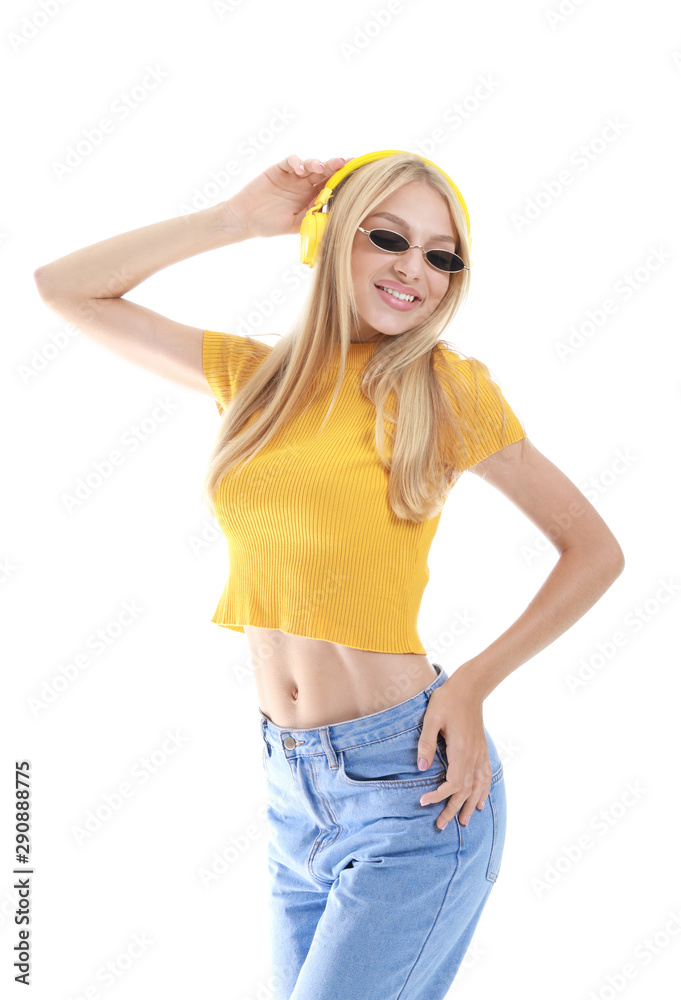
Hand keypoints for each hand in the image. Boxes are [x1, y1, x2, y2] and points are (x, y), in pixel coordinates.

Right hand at [226, 154, 352, 239]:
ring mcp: (292, 176)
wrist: (246, 220)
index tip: (357, 178)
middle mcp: (305, 184)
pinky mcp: (279, 169)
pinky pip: (291, 161)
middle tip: (345, 163)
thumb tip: (338, 224)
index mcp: (312, 197)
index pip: (331, 186)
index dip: (342, 181)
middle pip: (324, 172)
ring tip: (320, 167)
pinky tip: (299, 170)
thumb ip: (315, 221)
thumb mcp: (297, 226)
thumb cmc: (271, 225)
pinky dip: (297, 162)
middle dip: (335, 167)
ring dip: (317, 164)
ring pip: (309, 164)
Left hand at [417, 674, 492, 831]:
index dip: (439, 796)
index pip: (453, 783)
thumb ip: (426, 743)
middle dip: (453, 809)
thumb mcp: (431, 719)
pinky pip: (486, 776)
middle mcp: (473, 756)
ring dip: (470, 805)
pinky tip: (481, 802)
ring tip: (464, 822)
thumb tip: (421, 768)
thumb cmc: (447, 701)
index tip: (423, 802)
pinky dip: (484, 791)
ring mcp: (480, 753)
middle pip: (465, 791)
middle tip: (440, 825)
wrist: (469, 687)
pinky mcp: (482, 750)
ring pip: (478, 787)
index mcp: (460, 750)